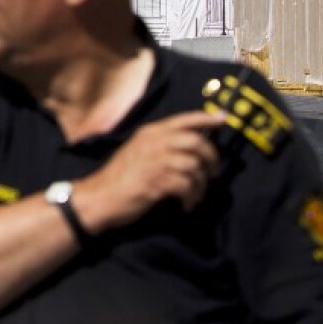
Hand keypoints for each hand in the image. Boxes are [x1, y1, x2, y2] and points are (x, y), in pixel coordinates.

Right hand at [78, 110, 224, 231]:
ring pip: (195, 166)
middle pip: (196, 142)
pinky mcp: (157, 181)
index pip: (184, 120)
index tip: (223, 119)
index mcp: (149, 133)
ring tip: (195, 195)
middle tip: (213, 172)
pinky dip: (192, 198)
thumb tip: (190, 148)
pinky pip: (187, 186)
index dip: (206, 118)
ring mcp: (155, 161)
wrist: (99, 197)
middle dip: (211, 158)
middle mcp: (153, 143)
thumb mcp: (136, 152)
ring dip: (201, 184)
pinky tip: (186, 205)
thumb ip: (159, 145)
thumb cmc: (118, 178)